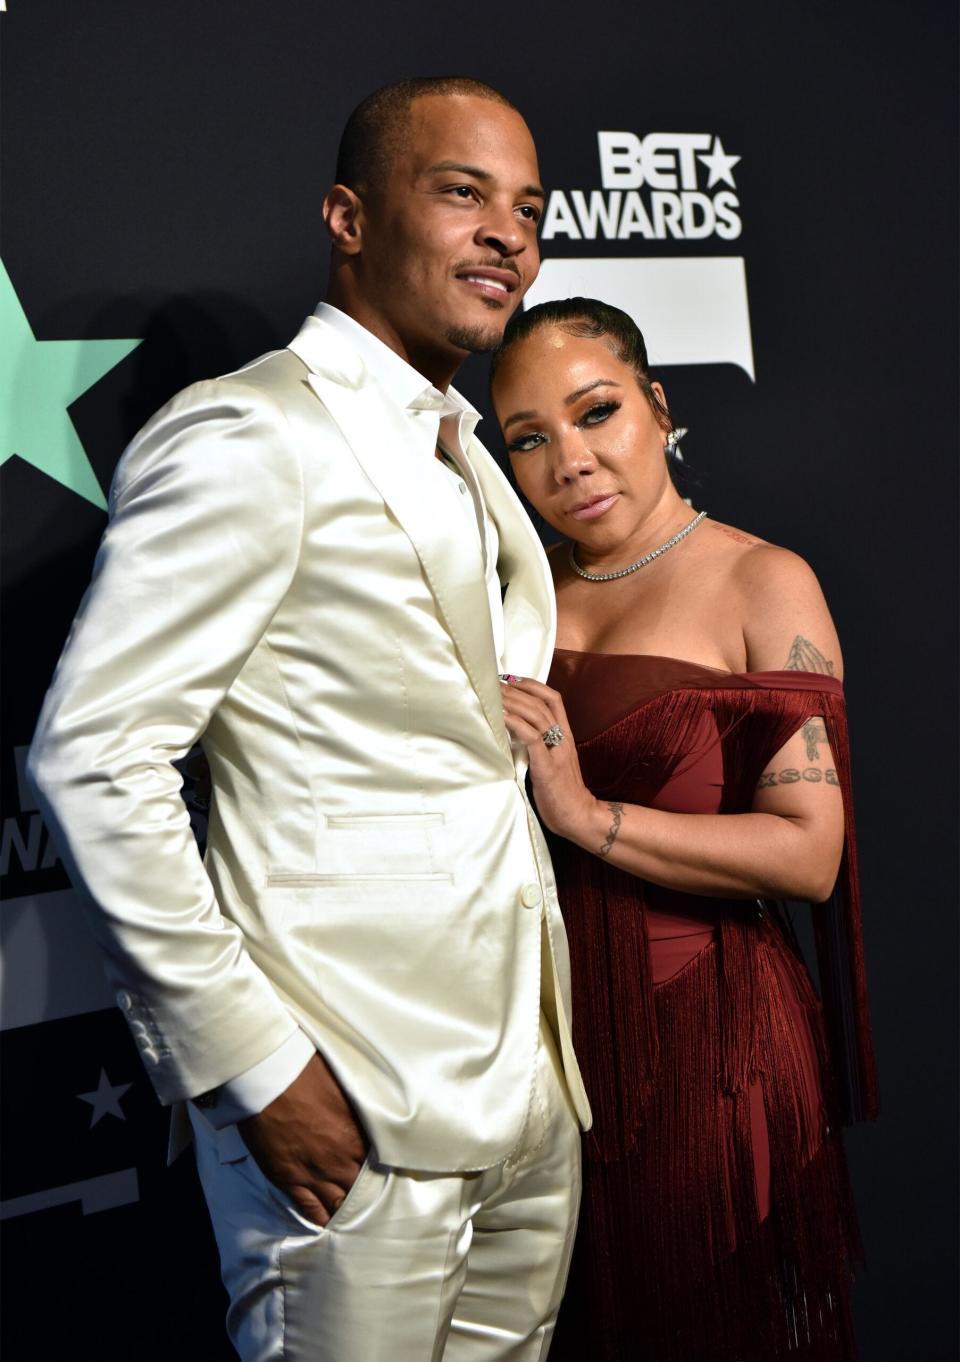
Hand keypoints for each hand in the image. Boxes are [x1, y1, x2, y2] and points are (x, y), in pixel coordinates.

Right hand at [238, 1051, 367, 1226]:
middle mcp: (341, 1160)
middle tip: (376, 1205)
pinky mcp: (289, 1180)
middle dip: (368, 1196)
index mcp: (358, 1136)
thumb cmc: (307, 1072)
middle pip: (362, 1189)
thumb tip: (374, 1107)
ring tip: (354, 1217)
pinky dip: (321, 1218)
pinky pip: (310, 1209)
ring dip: (347, 1210)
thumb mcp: (346, 1084)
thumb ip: (361, 1106)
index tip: (390, 1176)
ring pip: (338, 1203)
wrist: (269, 1079)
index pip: (380, 1165)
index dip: (384, 1172)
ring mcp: (315, 1173)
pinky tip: (328, 1222)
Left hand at [499, 675, 600, 844]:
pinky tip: (502, 717)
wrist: (579, 816)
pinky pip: (532, 738)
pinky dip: (516, 724)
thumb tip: (512, 732)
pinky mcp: (548, 767)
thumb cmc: (561, 793)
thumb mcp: (551, 762)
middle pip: (541, 703)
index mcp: (566, 736)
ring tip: (494, 694)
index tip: (510, 678)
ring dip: (513, 702)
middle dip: (516, 690)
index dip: (532, 685)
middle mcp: (563, 739)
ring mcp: (557, 752)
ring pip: (537, 716)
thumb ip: (538, 746)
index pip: (553, 699)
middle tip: (493, 682)